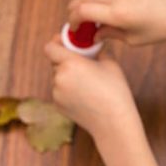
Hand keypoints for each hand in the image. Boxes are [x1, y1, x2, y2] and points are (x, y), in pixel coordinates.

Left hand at [43, 34, 160, 165]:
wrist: (114, 122)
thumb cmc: (115, 92)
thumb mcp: (110, 64)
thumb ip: (95, 52)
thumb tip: (91, 47)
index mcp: (70, 63)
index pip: (50, 47)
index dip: (56, 43)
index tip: (65, 44)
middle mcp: (59, 77)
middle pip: (55, 62)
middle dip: (66, 61)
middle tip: (82, 63)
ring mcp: (57, 93)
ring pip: (58, 78)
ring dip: (68, 77)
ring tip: (88, 84)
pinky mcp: (58, 105)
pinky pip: (60, 92)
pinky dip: (69, 91)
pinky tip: (85, 97)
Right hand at [67, 0, 165, 45]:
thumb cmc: (163, 27)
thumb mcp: (134, 39)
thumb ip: (110, 34)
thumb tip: (94, 34)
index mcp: (119, 14)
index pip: (82, 11)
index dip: (73, 20)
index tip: (75, 27)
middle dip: (77, 10)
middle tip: (80, 20)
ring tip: (94, 9)